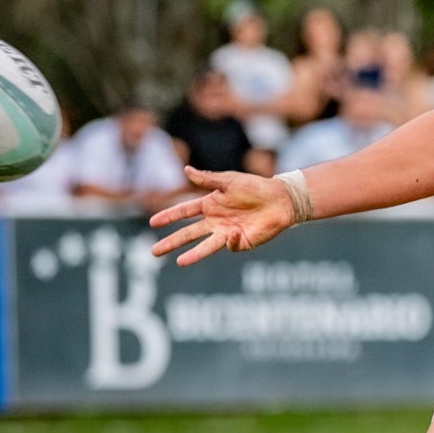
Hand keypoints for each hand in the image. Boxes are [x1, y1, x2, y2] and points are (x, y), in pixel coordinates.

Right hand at [149, 168, 293, 264]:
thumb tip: (185, 170)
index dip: (169, 216)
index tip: (152, 222)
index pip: (184, 212)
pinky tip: (233, 232)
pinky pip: (230, 245)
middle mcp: (215, 221)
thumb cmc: (255, 187)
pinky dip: (229, 241)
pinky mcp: (241, 242)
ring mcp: (227, 233)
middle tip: (154, 252)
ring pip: (205, 246)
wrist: (281, 199)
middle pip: (189, 233)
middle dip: (172, 242)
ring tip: (179, 263)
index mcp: (210, 204)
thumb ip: (207, 179)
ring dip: (193, 255)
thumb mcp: (229, 180)